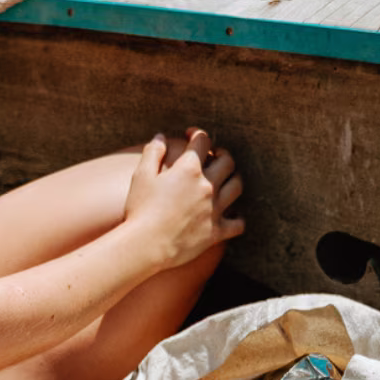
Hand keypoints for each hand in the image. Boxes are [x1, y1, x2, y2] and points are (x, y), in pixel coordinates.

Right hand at [122, 129, 245, 270]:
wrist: (146, 245)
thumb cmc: (140, 209)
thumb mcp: (141, 176)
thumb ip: (153, 152)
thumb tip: (160, 137)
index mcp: (189, 169)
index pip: (202, 141)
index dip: (197, 134)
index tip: (192, 135)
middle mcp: (207, 186)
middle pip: (227, 161)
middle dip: (222, 154)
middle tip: (215, 155)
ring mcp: (214, 209)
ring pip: (236, 186)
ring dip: (232, 179)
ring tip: (225, 179)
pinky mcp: (217, 231)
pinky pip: (238, 223)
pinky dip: (237, 218)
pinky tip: (230, 216)